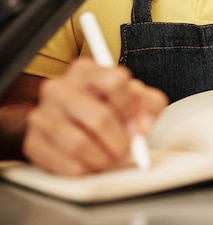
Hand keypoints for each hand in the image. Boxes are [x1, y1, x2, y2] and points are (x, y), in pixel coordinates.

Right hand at [22, 59, 167, 174]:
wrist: (73, 123)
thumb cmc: (110, 106)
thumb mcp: (137, 98)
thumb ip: (149, 105)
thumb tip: (142, 127)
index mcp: (87, 70)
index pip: (114, 81)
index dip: (131, 109)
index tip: (138, 127)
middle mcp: (60, 87)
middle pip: (99, 117)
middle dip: (120, 142)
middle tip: (128, 153)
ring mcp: (42, 114)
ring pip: (79, 143)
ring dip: (103, 159)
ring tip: (112, 160)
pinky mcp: (33, 142)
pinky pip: (63, 163)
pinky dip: (85, 170)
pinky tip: (92, 165)